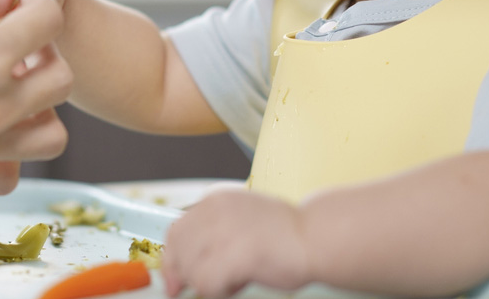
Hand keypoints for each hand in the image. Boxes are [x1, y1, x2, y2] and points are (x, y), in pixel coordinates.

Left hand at [162, 189, 314, 298]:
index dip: (172, 258)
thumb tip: (187, 262)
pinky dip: (217, 292)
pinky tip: (237, 287)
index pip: (176, 230)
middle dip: (182, 274)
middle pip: (178, 250)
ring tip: (233, 281)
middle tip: (191, 289)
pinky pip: (207, 283)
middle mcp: (215, 211)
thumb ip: (214, 232)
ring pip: (191, 269)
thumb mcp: (241, 218)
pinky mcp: (235, 254)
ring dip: (206, 284)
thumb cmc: (286, 233)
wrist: (317, 236)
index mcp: (216, 200)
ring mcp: (224, 231)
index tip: (173, 278)